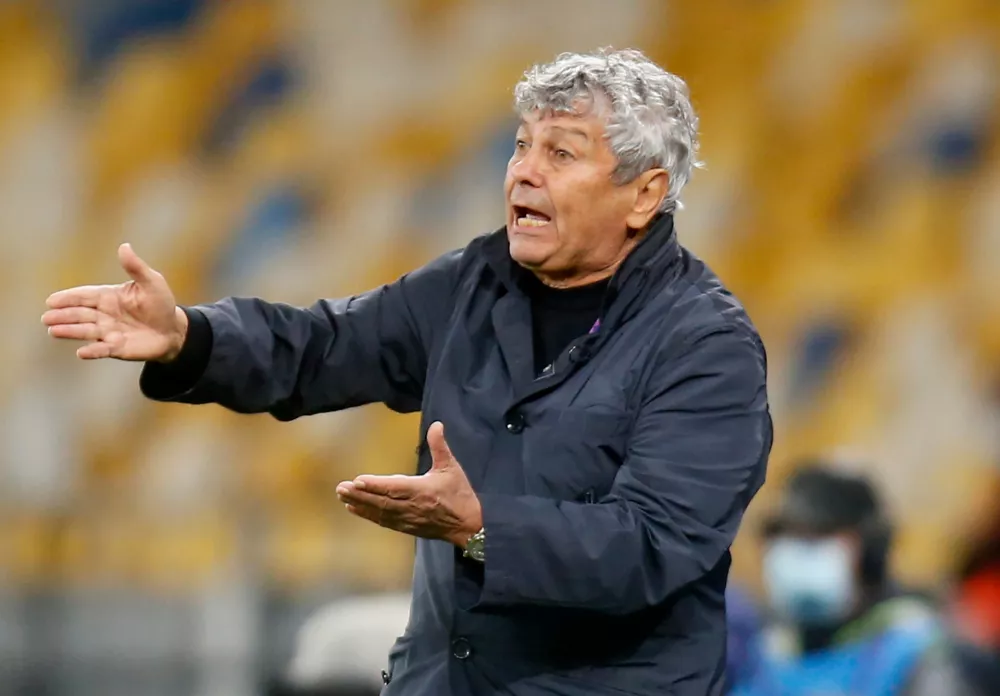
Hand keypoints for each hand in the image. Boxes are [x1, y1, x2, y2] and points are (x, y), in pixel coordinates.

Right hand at [42, 243, 187, 361]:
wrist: (173, 330)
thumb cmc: (161, 304)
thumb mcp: (151, 282)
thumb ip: (136, 267)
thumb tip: (124, 246)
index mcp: (108, 297)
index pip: (85, 296)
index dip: (68, 298)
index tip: (51, 300)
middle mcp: (104, 315)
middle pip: (80, 314)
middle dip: (63, 315)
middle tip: (47, 317)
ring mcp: (109, 332)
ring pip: (86, 331)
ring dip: (70, 331)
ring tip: (54, 331)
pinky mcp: (117, 348)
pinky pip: (103, 349)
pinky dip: (93, 351)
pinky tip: (81, 353)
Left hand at [336, 422, 482, 547]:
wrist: (468, 525)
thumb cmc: (459, 494)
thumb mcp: (451, 467)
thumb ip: (440, 446)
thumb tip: (436, 424)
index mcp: (421, 490)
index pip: (393, 487)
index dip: (375, 485)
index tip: (358, 480)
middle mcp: (411, 506)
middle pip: (381, 501)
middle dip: (360, 494)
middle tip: (340, 488)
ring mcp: (407, 518)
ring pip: (379, 512)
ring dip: (360, 504)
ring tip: (342, 496)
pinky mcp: (406, 527)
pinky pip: (384, 521)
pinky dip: (368, 515)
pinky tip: (355, 509)